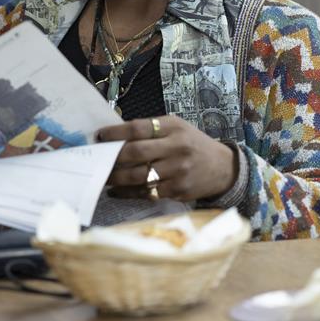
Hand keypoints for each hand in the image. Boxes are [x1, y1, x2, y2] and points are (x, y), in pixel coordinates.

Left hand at [99, 115, 236, 201]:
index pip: (139, 128)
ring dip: (115, 178)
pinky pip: (146, 192)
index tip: (100, 136)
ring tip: (102, 176)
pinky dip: (127, 192)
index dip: (116, 132)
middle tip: (97, 159)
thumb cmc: (193, 144)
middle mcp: (177, 148)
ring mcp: (178, 171)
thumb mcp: (177, 128)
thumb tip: (116, 136)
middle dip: (112, 157)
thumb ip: (151, 130)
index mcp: (174, 128)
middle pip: (136, 153)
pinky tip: (115, 190)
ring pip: (138, 176)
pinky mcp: (177, 191)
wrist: (222, 168)